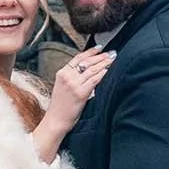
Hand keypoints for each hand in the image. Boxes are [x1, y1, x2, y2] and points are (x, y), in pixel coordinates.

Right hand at [33, 45, 113, 160]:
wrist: (56, 120)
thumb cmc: (60, 106)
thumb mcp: (62, 86)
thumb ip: (72, 77)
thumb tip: (87, 69)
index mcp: (61, 73)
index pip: (78, 58)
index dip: (90, 52)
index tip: (100, 48)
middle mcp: (67, 77)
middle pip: (87, 62)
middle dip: (100, 56)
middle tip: (111, 52)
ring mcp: (73, 84)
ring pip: (92, 69)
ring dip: (104, 63)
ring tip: (112, 58)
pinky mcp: (81, 93)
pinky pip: (95, 80)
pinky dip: (103, 73)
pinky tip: (109, 69)